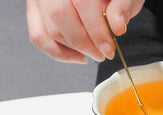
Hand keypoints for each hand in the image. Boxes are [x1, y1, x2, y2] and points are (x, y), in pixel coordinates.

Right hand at [26, 0, 144, 62]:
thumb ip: (122, 7)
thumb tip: (117, 27)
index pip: (82, 3)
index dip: (97, 31)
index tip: (109, 49)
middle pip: (60, 16)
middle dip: (85, 43)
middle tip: (102, 54)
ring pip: (50, 29)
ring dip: (75, 49)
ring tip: (94, 53)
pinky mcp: (36, 10)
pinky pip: (39, 36)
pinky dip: (59, 53)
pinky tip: (79, 56)